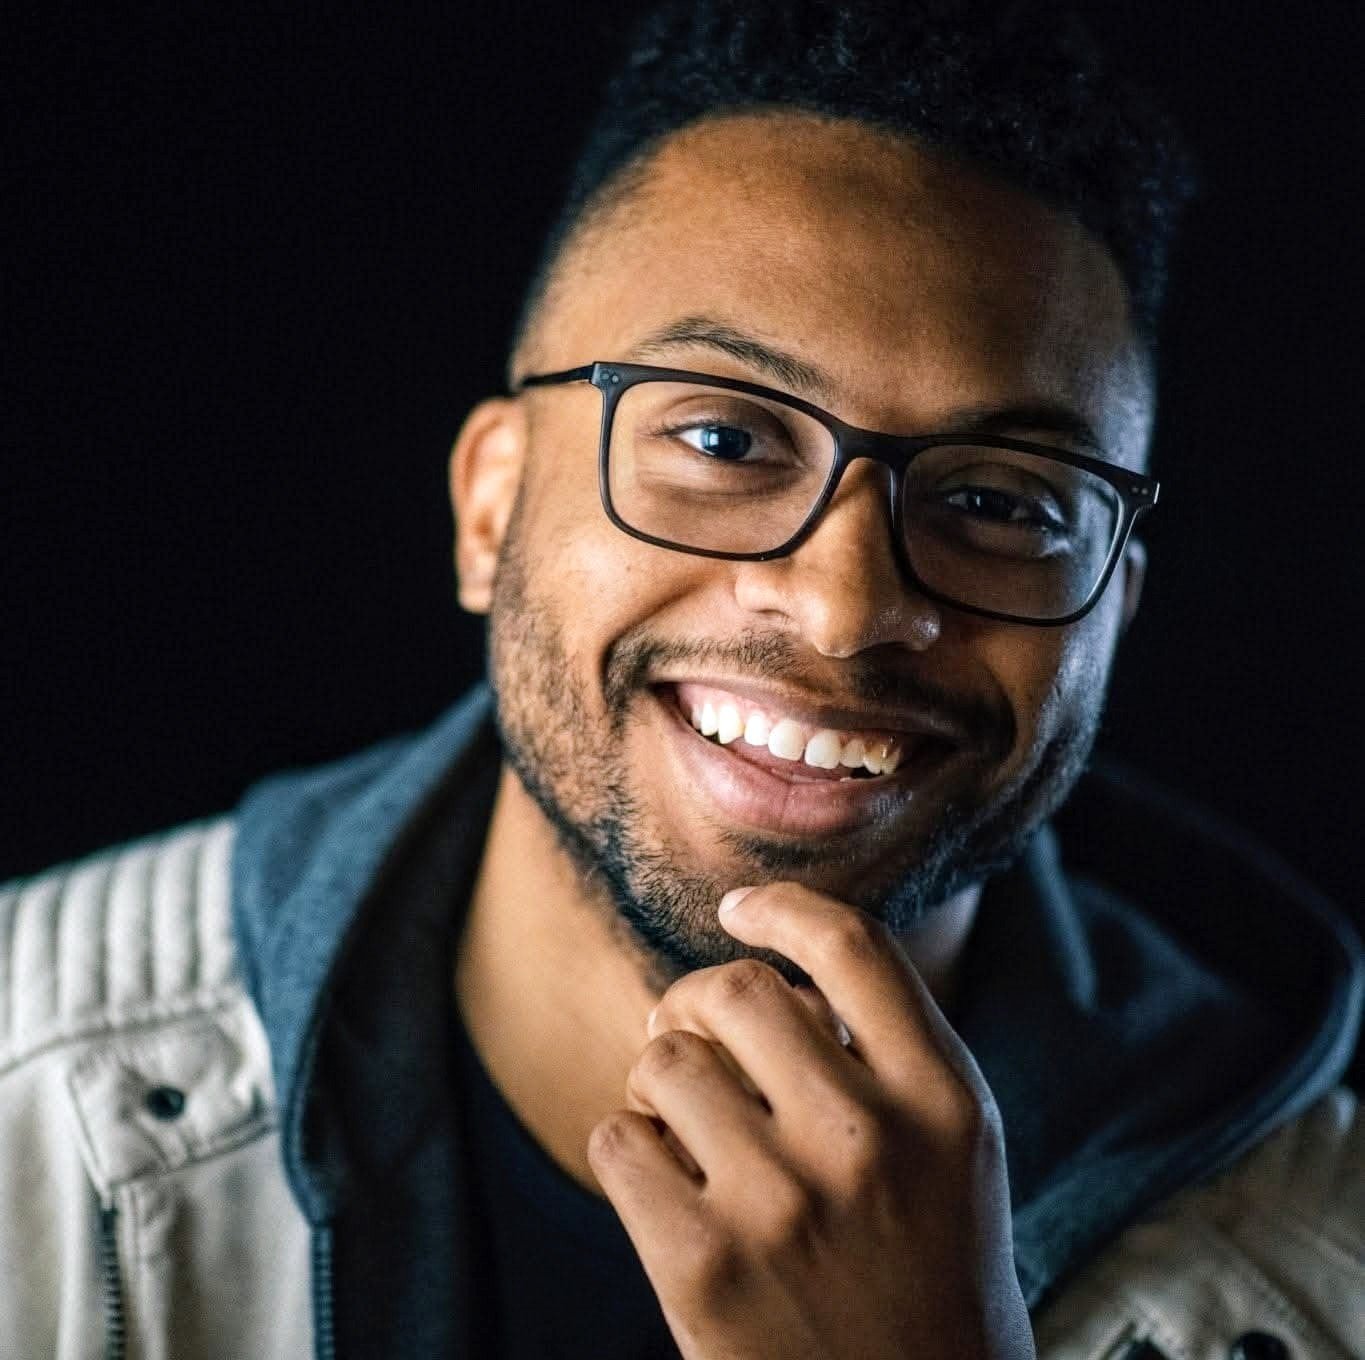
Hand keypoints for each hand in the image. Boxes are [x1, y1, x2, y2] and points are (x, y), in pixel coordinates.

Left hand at [587, 883, 1033, 1359]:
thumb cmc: (926, 1267)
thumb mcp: (951, 1147)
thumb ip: (885, 1049)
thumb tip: (762, 962)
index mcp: (943, 1099)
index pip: (853, 947)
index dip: (783, 906)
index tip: (739, 909)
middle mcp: (867, 1139)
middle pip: (735, 989)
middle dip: (694, 1002)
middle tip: (691, 1037)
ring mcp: (782, 1203)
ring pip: (664, 1060)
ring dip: (659, 1084)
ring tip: (686, 1129)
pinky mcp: (702, 1266)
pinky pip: (616, 1139)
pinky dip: (629, 1150)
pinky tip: (666, 1188)